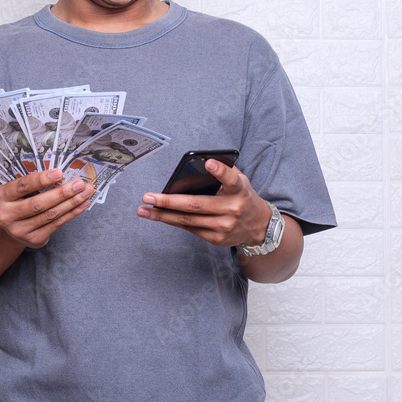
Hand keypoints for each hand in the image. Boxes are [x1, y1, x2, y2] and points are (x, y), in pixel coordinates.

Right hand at [0, 168, 94, 247]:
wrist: (10, 228)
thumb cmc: (17, 201)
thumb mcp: (15, 190)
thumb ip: (31, 183)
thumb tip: (61, 173)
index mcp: (0, 197)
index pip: (22, 186)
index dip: (41, 179)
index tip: (59, 172)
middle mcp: (6, 216)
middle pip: (38, 204)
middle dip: (62, 193)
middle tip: (79, 183)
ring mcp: (20, 231)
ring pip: (51, 215)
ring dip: (72, 202)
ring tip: (86, 192)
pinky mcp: (33, 240)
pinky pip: (57, 224)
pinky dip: (72, 213)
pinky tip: (82, 204)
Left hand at [136, 159, 270, 247]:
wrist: (257, 226)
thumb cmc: (242, 197)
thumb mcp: (240, 181)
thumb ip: (224, 173)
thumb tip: (199, 164)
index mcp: (240, 190)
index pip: (231, 179)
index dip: (220, 171)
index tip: (208, 162)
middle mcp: (233, 209)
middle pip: (196, 204)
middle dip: (169, 201)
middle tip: (149, 197)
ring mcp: (224, 226)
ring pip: (187, 220)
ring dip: (162, 215)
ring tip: (144, 209)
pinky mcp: (216, 239)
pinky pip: (189, 229)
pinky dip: (172, 221)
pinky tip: (158, 216)